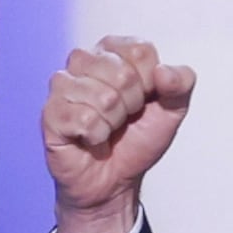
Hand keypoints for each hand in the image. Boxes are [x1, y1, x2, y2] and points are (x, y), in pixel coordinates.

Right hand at [44, 36, 193, 232]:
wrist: (115, 182)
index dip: (151, 83)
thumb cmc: (137, 140)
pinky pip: (84, 119)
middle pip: (123, 74)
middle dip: (132, 105)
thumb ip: (181, 84)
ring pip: (104, 97)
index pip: (140, 51)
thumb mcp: (171, 110)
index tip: (143, 100)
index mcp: (112, 52)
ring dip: (114, 122)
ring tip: (107, 129)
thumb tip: (164, 72)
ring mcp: (63, 86)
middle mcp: (83, 61)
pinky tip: (91, 138)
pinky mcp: (51, 112)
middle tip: (123, 119)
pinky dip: (97, 136)